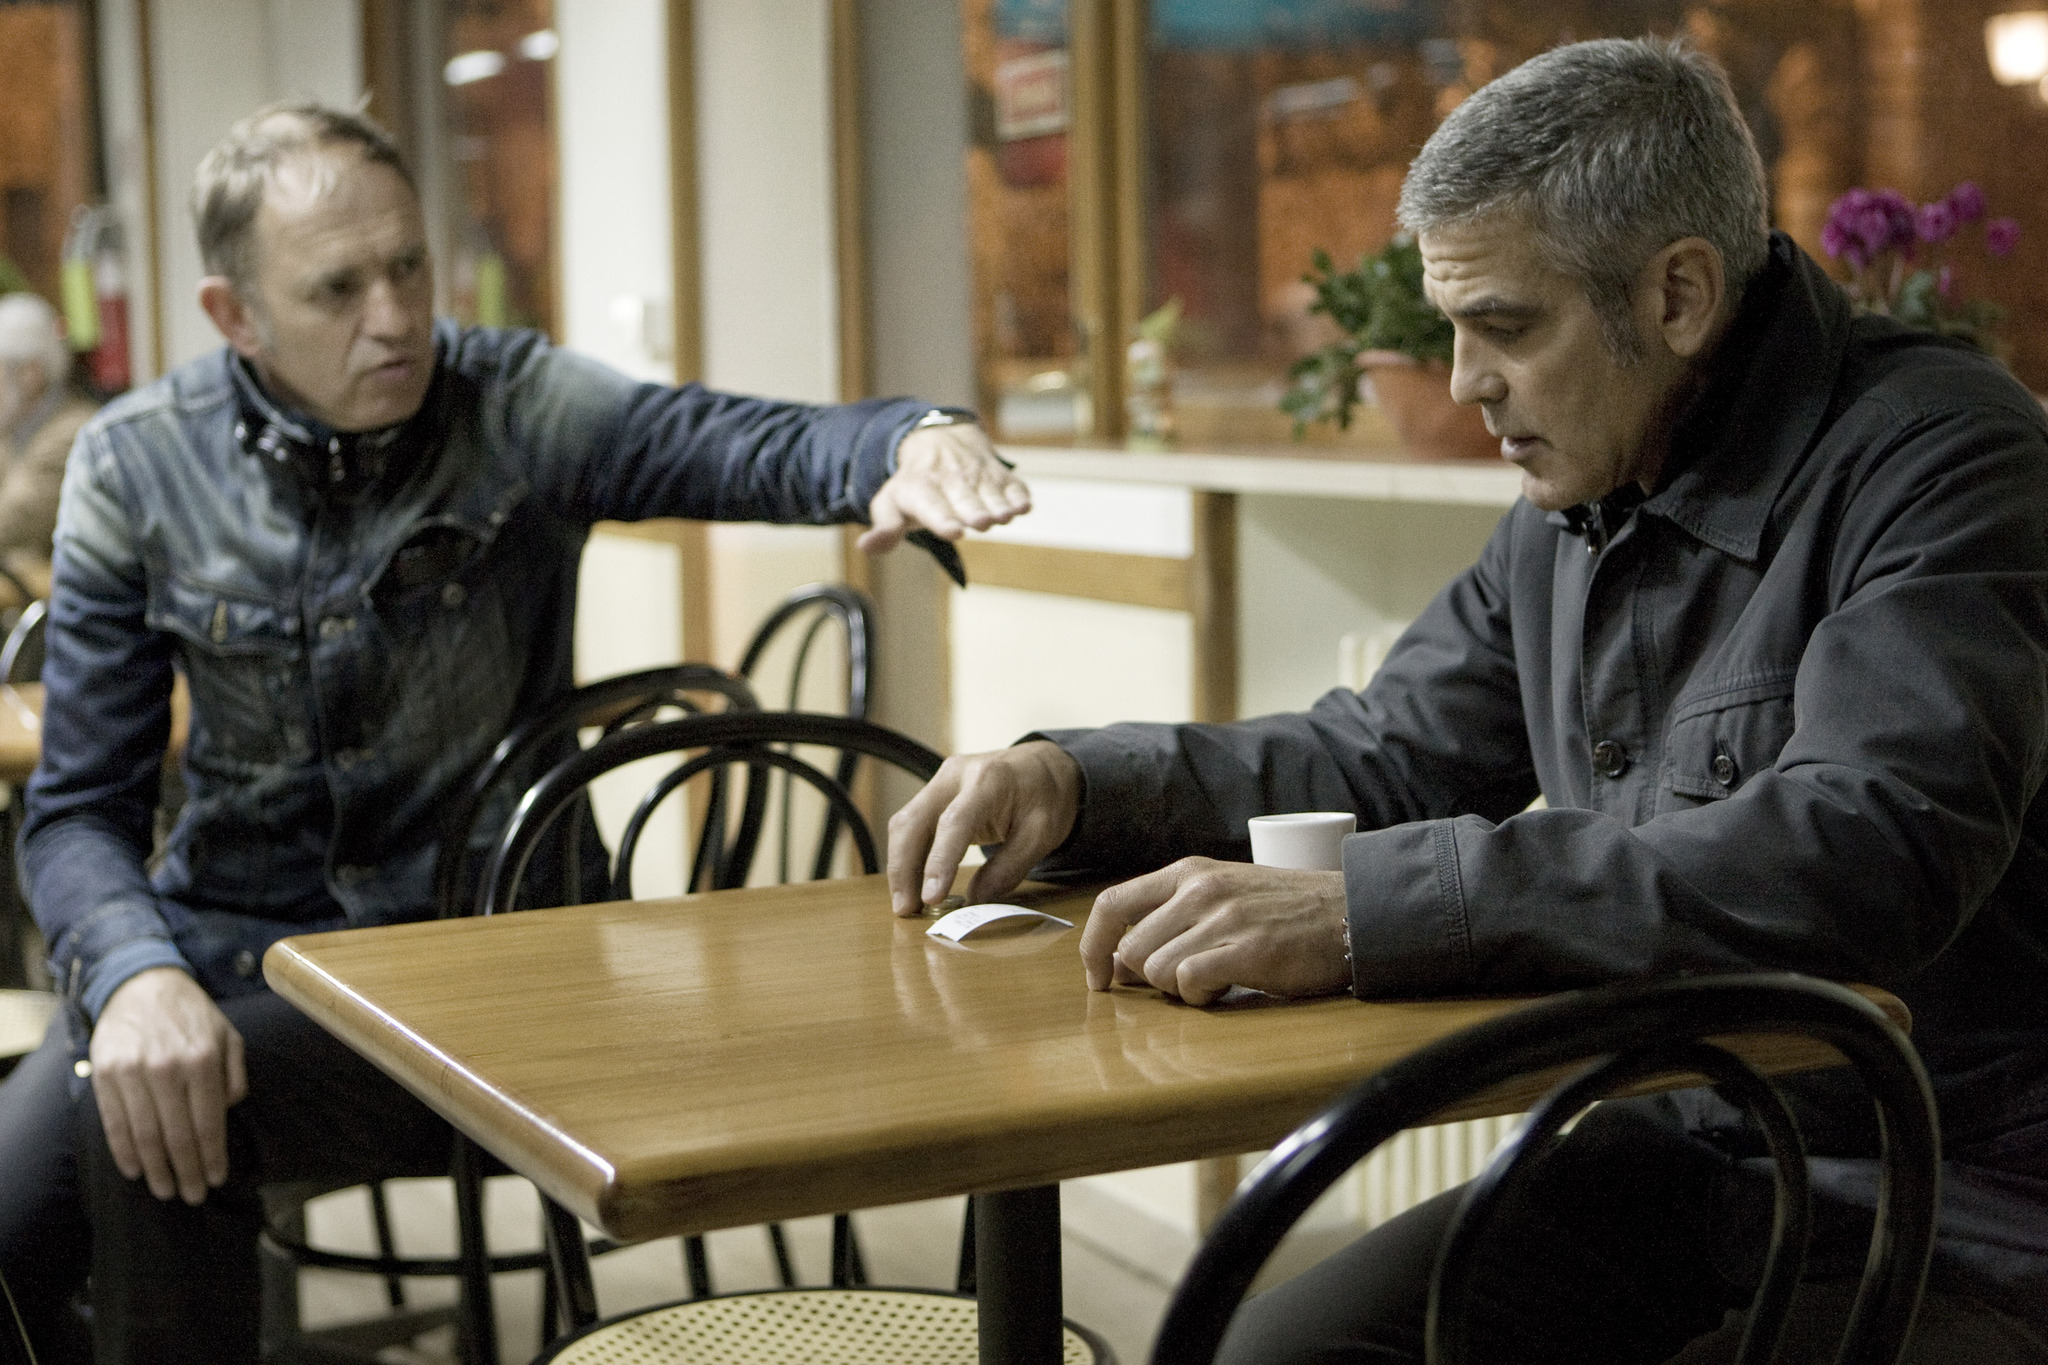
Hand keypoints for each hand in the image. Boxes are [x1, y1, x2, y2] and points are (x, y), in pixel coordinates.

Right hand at [88, 967, 247, 1203]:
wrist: (143, 985)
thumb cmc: (192, 1017)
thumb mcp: (228, 1036)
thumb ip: (234, 1074)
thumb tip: (230, 1110)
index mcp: (203, 1059)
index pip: (209, 1122)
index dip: (212, 1156)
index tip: (217, 1179)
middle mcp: (167, 1067)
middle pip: (177, 1135)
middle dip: (187, 1172)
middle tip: (193, 1196)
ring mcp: (132, 1071)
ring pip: (145, 1135)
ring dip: (157, 1170)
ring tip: (166, 1191)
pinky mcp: (105, 1074)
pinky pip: (114, 1123)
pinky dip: (124, 1152)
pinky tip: (136, 1171)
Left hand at [857, 422, 1029, 552]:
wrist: (938, 440)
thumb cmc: (914, 485)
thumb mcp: (891, 502)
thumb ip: (884, 529)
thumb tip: (865, 547)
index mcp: (920, 489)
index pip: (931, 506)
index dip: (942, 518)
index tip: (953, 530)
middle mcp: (950, 480)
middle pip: (965, 499)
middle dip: (973, 510)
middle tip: (980, 522)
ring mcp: (977, 475)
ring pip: (990, 492)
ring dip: (999, 504)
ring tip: (1004, 516)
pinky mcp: (1000, 475)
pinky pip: (1013, 485)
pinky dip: (1019, 495)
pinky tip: (1023, 506)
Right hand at [886, 740, 1081, 914]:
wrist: (1041, 766)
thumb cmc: (1044, 797)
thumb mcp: (1042, 834)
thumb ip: (1009, 867)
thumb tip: (974, 899)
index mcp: (989, 780)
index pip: (954, 822)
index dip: (939, 861)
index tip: (931, 898)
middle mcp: (955, 776)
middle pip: (913, 821)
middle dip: (903, 868)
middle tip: (906, 909)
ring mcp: (939, 783)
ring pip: (904, 824)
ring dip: (900, 867)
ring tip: (907, 904)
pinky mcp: (932, 795)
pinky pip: (911, 827)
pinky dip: (908, 857)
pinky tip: (912, 885)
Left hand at [1079, 859, 1351, 1005]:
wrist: (1352, 911)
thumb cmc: (1285, 911)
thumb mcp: (1222, 895)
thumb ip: (1171, 919)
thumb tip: (1117, 964)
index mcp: (1188, 872)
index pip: (1112, 904)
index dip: (1093, 947)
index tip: (1100, 979)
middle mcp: (1199, 889)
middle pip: (1131, 950)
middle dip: (1150, 978)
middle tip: (1188, 979)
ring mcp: (1223, 917)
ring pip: (1156, 970)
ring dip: (1179, 989)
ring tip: (1216, 978)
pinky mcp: (1248, 948)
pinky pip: (1189, 982)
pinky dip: (1200, 995)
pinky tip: (1226, 988)